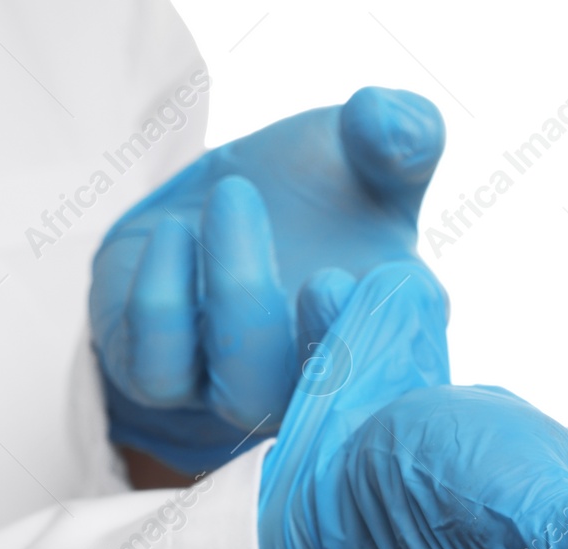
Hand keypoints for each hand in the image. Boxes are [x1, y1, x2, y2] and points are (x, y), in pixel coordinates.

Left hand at [92, 87, 445, 475]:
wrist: (220, 205)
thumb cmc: (317, 190)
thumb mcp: (366, 148)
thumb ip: (404, 132)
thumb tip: (389, 125)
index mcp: (385, 338)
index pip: (407, 376)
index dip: (397, 345)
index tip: (389, 279)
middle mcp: (316, 379)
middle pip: (327, 404)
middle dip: (328, 346)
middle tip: (327, 275)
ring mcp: (239, 390)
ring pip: (242, 394)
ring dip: (240, 296)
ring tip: (235, 195)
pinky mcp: (163, 380)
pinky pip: (161, 373)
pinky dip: (164, 301)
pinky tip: (175, 230)